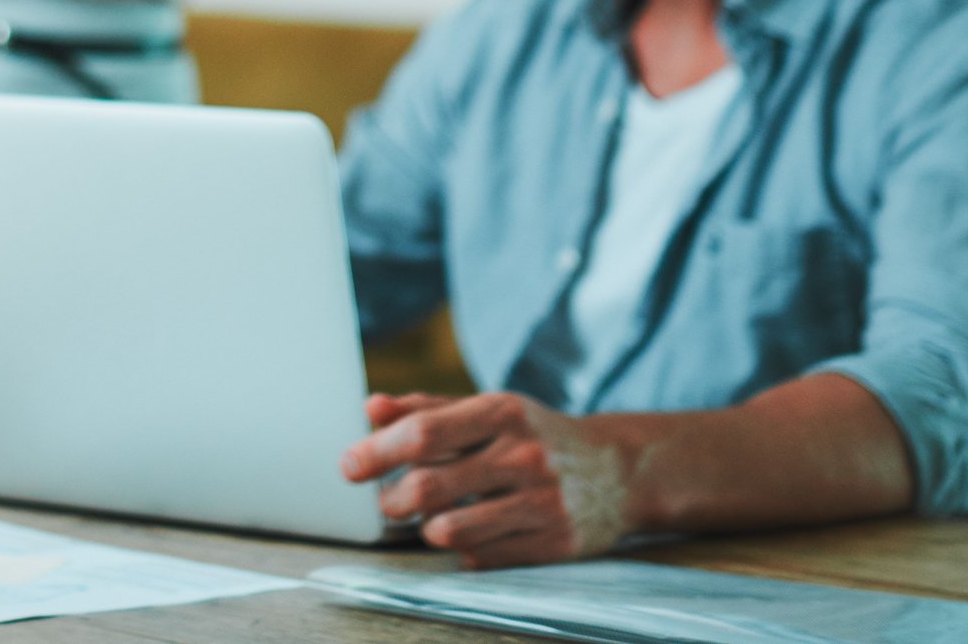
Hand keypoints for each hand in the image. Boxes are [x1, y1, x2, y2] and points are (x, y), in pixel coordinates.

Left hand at [342, 390, 636, 565]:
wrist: (619, 471)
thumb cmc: (534, 435)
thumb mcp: (488, 409)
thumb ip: (427, 409)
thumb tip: (370, 408)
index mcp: (501, 412)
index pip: (423, 434)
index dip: (377, 451)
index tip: (348, 467)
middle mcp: (523, 455)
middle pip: (430, 487)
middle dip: (392, 500)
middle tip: (386, 502)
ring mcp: (542, 502)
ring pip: (452, 529)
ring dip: (424, 529)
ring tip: (426, 519)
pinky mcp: (556, 543)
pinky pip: (483, 558)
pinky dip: (463, 550)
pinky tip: (467, 534)